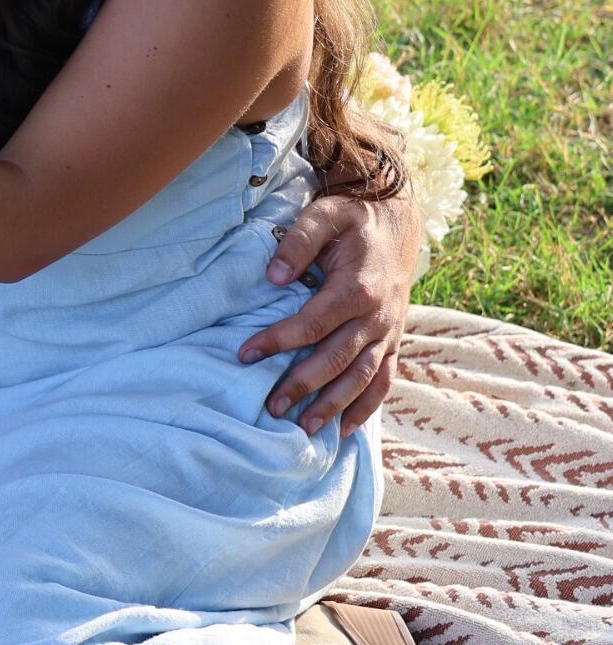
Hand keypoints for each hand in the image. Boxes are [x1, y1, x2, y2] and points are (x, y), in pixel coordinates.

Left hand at [239, 188, 420, 434]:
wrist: (397, 222)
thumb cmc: (354, 219)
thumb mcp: (325, 215)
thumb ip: (299, 240)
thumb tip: (273, 276)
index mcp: (358, 287)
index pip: (313, 323)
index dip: (279, 340)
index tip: (246, 353)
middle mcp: (377, 316)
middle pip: (337, 358)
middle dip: (303, 385)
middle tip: (271, 407)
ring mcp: (388, 332)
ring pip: (362, 377)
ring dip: (333, 405)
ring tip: (304, 427)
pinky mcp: (393, 341)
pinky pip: (384, 380)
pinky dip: (367, 407)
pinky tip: (344, 429)